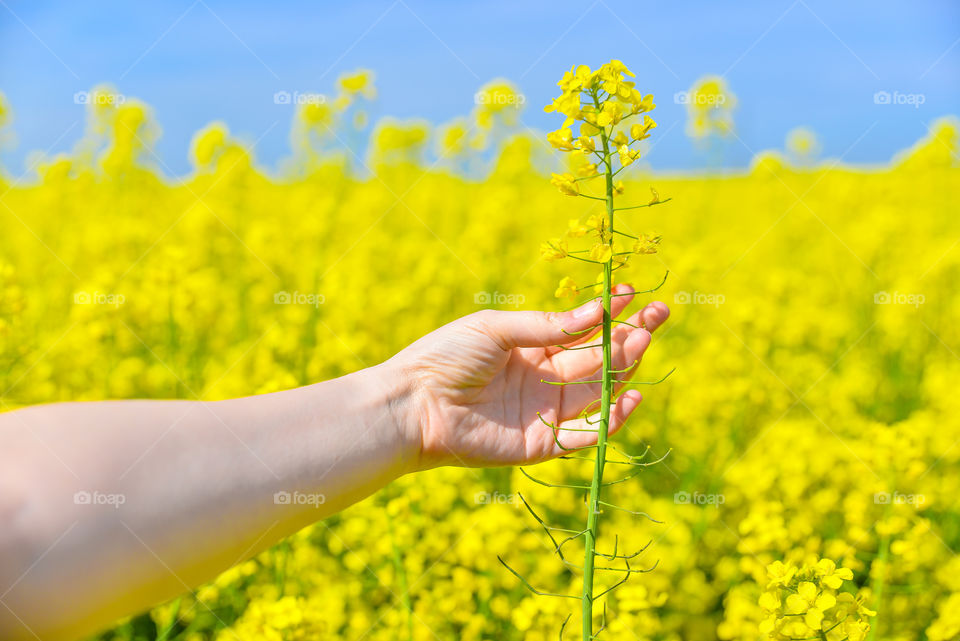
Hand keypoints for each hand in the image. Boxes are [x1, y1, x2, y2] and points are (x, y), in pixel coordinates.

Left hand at [390, 284, 668, 469]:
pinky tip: (630, 396)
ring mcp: (545, 411)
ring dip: (625, 368)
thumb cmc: (446, 358)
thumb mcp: (497, 328)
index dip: (611, 313)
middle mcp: (545, 379)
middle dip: (629, 336)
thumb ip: (547, 325)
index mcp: (533, 347)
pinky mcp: (541, 444)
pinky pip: (584, 435)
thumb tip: (598, 311)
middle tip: (657, 314)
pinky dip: (610, 420)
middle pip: (599, 358)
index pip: (584, 330)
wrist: (413, 404)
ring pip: (598, 391)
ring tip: (644, 341)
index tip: (634, 293)